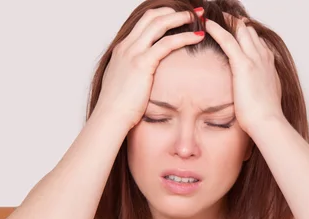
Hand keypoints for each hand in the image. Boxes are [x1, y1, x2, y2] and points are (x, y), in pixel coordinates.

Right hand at [92, 7, 205, 129]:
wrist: (109, 117)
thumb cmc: (117, 108)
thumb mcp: (123, 84)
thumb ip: (133, 75)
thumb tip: (143, 79)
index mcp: (122, 49)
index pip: (143, 22)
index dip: (163, 15)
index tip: (178, 17)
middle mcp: (126, 46)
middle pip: (152, 16)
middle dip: (174, 11)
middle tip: (193, 12)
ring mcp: (133, 53)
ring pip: (159, 23)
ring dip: (181, 17)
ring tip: (198, 17)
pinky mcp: (142, 63)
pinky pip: (167, 43)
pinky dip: (185, 37)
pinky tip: (198, 37)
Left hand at [204, 15, 283, 135]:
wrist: (268, 122)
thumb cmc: (265, 115)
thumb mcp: (265, 96)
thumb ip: (259, 86)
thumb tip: (252, 89)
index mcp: (268, 64)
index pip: (256, 41)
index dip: (244, 35)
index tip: (234, 31)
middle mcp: (264, 57)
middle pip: (249, 31)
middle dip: (235, 24)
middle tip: (221, 18)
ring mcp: (255, 59)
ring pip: (240, 30)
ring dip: (226, 22)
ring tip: (211, 17)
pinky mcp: (243, 65)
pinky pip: (228, 40)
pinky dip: (216, 29)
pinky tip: (207, 25)